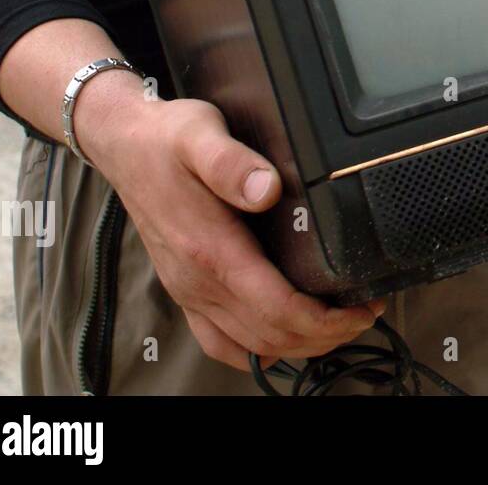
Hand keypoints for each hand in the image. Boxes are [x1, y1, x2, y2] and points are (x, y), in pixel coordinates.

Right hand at [78, 86, 381, 370]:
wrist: (124, 145)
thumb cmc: (165, 139)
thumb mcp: (200, 135)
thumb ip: (232, 163)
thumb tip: (268, 189)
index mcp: (209, 249)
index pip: (276, 309)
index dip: (325, 320)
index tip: (360, 310)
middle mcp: (197, 281)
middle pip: (271, 336)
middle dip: (325, 336)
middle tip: (364, 317)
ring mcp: (189, 290)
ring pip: (250, 346)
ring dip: (299, 346)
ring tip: (339, 328)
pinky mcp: (185, 289)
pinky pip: (220, 342)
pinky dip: (257, 352)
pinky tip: (283, 343)